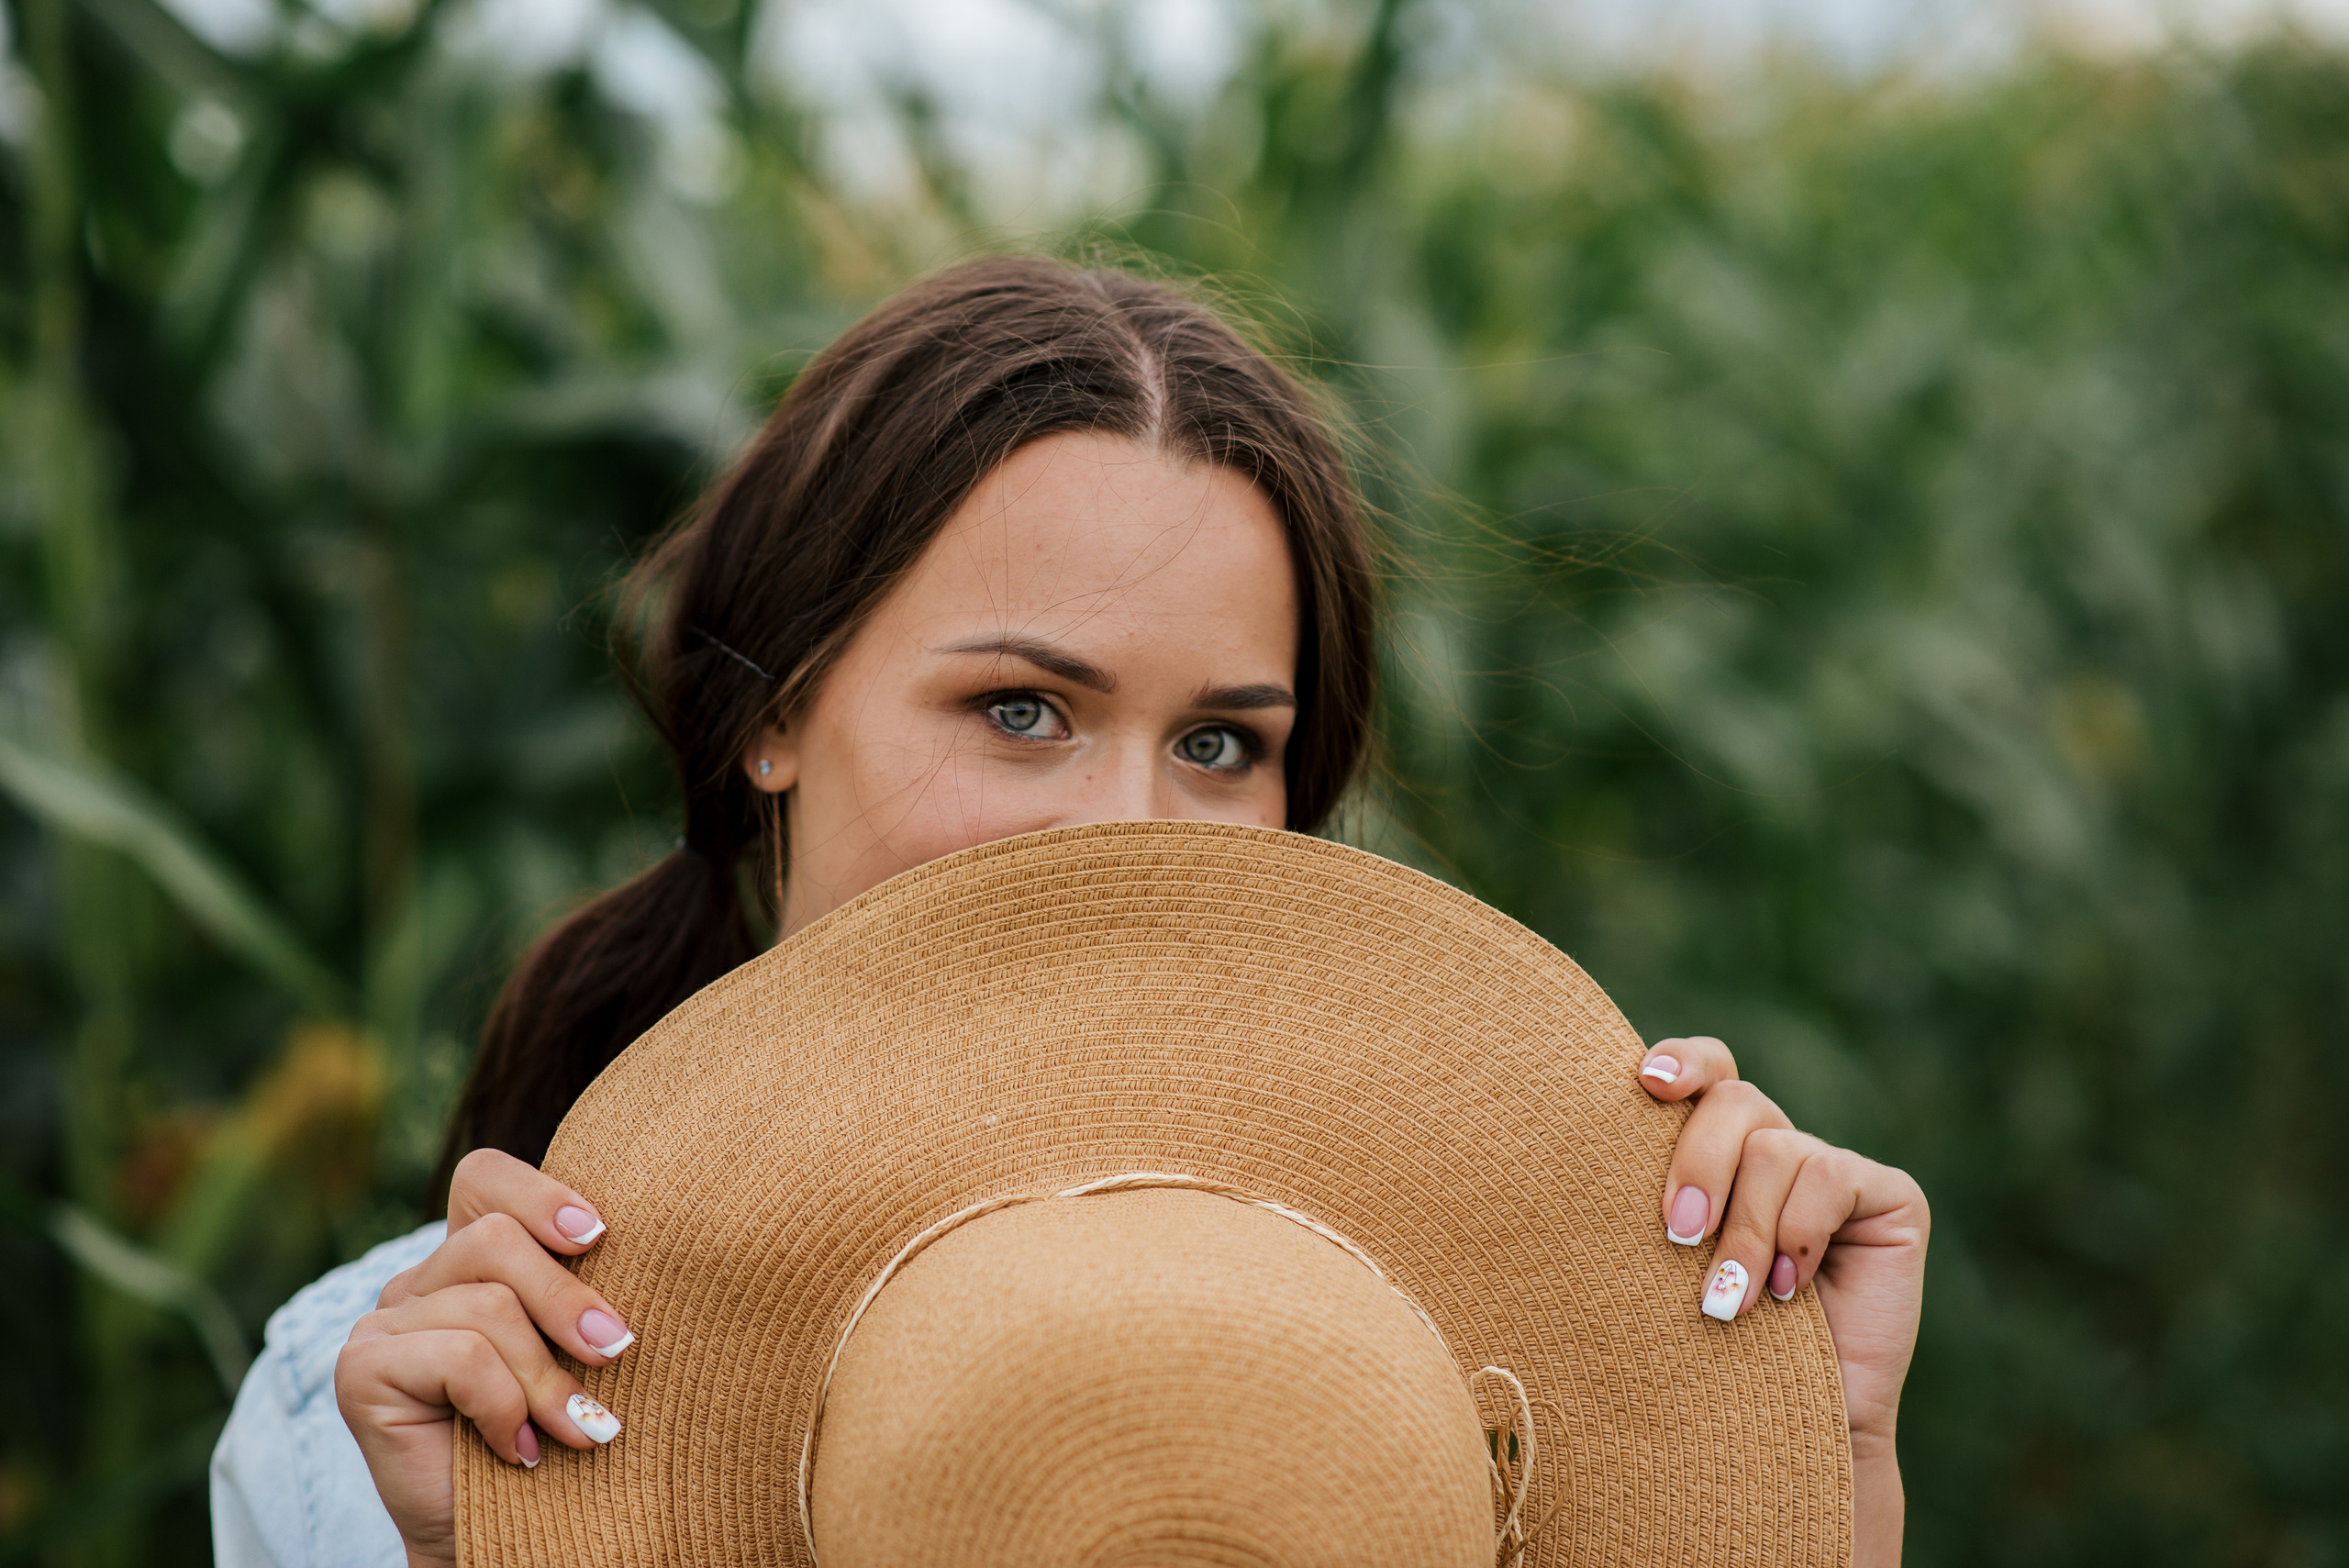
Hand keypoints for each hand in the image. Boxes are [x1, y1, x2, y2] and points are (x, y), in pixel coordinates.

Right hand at [334, 1150, 634, 1567]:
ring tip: (578, 1427)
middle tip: (617, 1352)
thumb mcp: (577, 1349)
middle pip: (495, 1239)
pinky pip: (462, 1356)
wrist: (504, 1537)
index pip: (484, 1178)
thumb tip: (620, 1234)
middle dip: (568, 1299)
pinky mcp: (361, 1369)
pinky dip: (505, 1406)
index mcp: (466, 1260)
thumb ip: (580, 1288)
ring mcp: (381, 1323)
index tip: (601, 1236)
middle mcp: (416, 1281)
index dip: (540, 1193)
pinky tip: (516, 1447)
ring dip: (547, 1376)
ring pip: (487, 1305)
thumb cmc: (555, 1437)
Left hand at [1639, 1036, 1927, 1567]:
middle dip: (1698, 1162)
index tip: (1647, 1084)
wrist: (1781, 1428)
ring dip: (1744, 1230)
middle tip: (1676, 1234)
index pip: (1708, 1069)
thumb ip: (1650, 1196)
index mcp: (1721, 1150)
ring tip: (1729, 1300)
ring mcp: (1836, 1169)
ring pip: (1775, 1149)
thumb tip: (1585, 1133)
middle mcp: (1779, 1147)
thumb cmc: (1702, 1347)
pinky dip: (1798, 1234)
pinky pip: (1830, 1178)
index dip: (1683, 1062)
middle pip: (1736, 1100)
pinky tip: (1789, 1288)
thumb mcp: (1663, 1260)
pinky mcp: (1890, 1195)